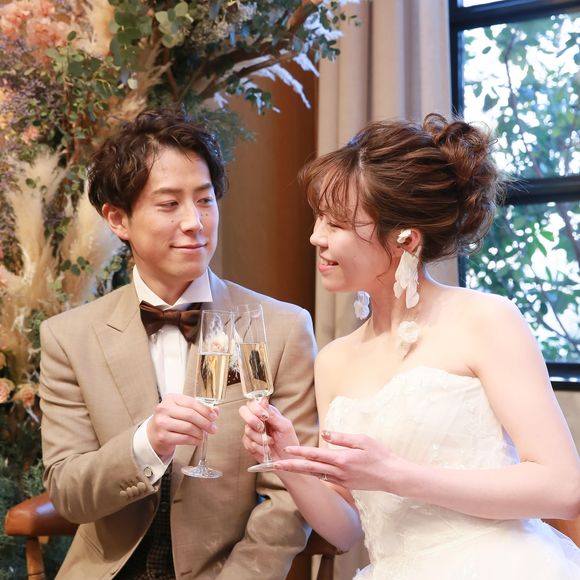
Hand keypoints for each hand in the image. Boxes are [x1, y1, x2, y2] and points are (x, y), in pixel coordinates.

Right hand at [147, 393, 218, 458]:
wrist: (153, 433)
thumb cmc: (171, 419)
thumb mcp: (183, 410)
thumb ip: (199, 408)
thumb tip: (216, 410)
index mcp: (171, 398)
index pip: (192, 403)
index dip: (205, 410)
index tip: (214, 416)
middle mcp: (164, 408)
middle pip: (191, 415)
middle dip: (205, 423)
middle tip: (213, 428)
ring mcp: (162, 423)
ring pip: (188, 427)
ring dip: (200, 433)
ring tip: (204, 435)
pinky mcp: (162, 436)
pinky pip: (184, 438)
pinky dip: (194, 440)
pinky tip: (198, 441)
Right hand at [239, 400, 299, 463]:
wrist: (286, 460)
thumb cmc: (288, 441)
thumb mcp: (284, 426)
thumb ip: (273, 414)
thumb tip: (263, 400)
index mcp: (266, 412)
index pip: (253, 402)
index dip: (255, 408)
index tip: (265, 417)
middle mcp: (257, 419)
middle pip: (243, 411)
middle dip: (252, 420)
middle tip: (262, 429)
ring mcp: (251, 431)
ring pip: (247, 430)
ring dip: (260, 438)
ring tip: (270, 443)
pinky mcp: (248, 443)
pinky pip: (247, 443)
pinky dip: (258, 447)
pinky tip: (266, 450)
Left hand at [273, 431, 405, 492]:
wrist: (393, 476)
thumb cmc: (380, 454)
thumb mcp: (362, 440)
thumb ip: (341, 438)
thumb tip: (325, 434)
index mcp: (342, 459)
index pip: (315, 454)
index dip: (299, 452)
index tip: (285, 449)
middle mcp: (338, 471)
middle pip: (309, 468)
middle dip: (291, 466)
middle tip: (274, 465)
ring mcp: (341, 480)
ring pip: (315, 474)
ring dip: (299, 471)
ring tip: (284, 468)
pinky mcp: (345, 483)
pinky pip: (325, 478)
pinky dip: (313, 474)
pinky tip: (306, 471)